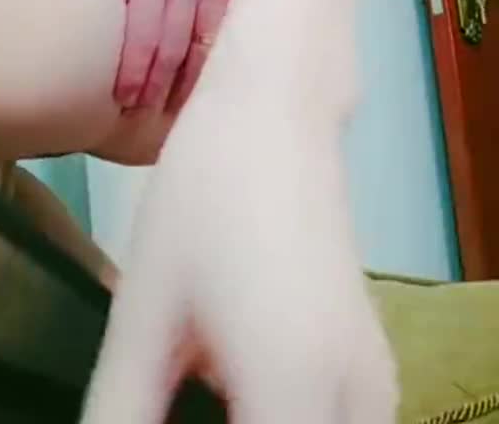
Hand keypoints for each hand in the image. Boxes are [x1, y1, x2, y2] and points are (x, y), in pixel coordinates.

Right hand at [74, 0, 239, 111]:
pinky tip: (125, 98)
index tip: (212, 82)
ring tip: (150, 122)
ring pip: (178, 50)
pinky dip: (136, 73)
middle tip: (191, 119)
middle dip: (201, 83)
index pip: (232, 17)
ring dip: (164, 89)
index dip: (220, 52)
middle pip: (213, 42)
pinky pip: (144, 41)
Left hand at [79, 0, 398, 423]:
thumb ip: (123, 417)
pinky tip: (223, 404)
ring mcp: (375, 385)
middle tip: (158, 420)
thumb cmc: (204, 196)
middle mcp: (359, 405)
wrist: (277, 106)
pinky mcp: (368, 363)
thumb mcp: (148, 315)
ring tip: (182, 408)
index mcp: (297, 397)